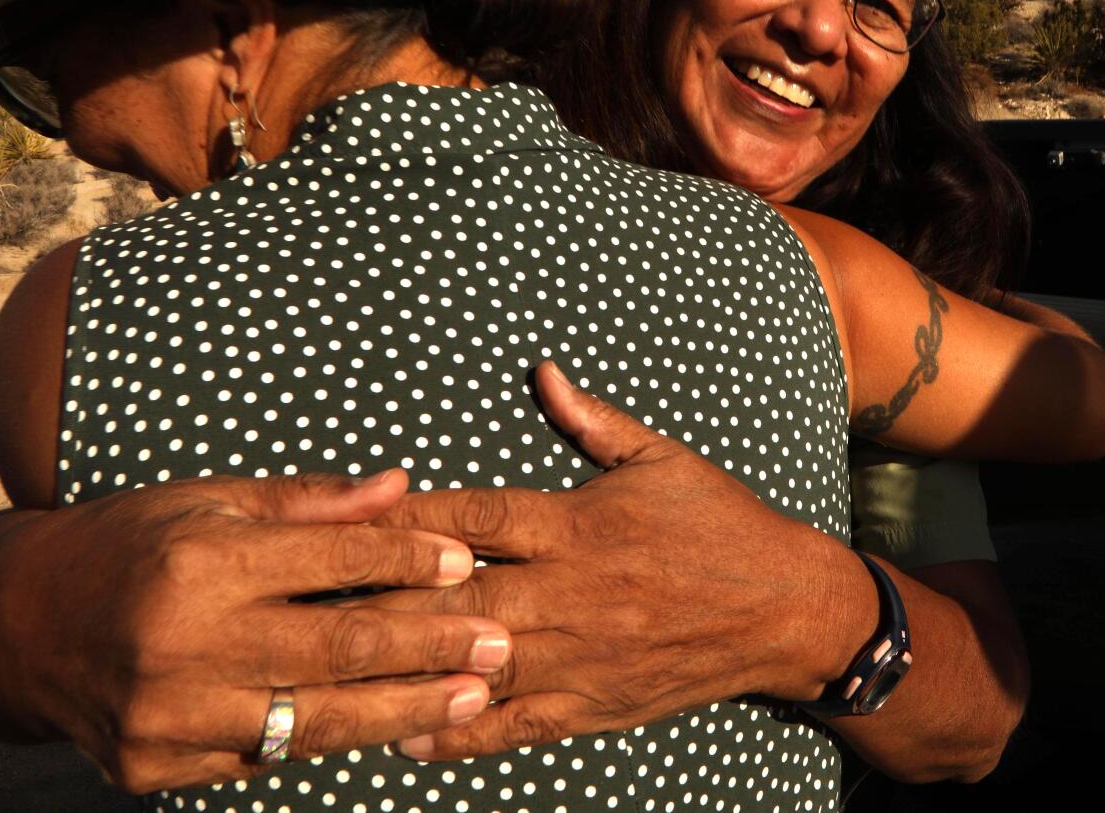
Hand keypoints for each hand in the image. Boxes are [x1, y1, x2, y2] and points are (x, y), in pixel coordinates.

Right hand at [0, 470, 514, 791]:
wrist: (16, 627)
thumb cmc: (131, 543)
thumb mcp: (211, 501)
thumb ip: (309, 504)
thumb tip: (402, 488)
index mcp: (200, 560)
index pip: (330, 559)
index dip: (406, 558)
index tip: (467, 559)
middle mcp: (182, 641)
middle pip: (337, 647)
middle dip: (430, 645)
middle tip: (500, 641)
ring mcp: (168, 715)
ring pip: (313, 719)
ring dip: (402, 710)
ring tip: (470, 698)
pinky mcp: (156, 767)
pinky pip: (264, 756)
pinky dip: (327, 739)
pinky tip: (388, 727)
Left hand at [364, 363, 871, 760]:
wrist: (787, 611)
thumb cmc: (719, 525)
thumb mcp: (661, 458)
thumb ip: (591, 421)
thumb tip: (541, 372)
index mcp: (582, 524)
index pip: (477, 517)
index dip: (410, 517)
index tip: (351, 516)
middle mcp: (575, 592)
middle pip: (458, 597)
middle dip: (387, 597)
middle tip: (316, 598)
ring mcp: (582, 656)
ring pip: (475, 665)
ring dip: (408, 668)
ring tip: (337, 671)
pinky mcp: (594, 706)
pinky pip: (512, 725)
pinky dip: (457, 732)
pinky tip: (404, 731)